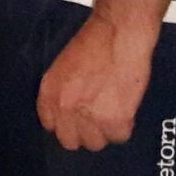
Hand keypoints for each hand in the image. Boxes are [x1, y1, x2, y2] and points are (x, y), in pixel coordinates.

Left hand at [37, 14, 157, 151]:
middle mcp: (65, 108)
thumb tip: (69, 114)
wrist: (119, 33)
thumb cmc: (95, 42)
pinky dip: (125, 125)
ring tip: (113, 108)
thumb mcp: (64, 67)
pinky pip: (119, 137)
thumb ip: (62, 92)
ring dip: (105, 130)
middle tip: (97, 116)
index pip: (51, 125)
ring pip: (96, 142)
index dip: (67, 122)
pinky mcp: (114, 121)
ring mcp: (89, 116)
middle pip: (70, 141)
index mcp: (49, 93)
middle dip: (84, 132)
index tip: (78, 117)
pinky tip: (125, 105)